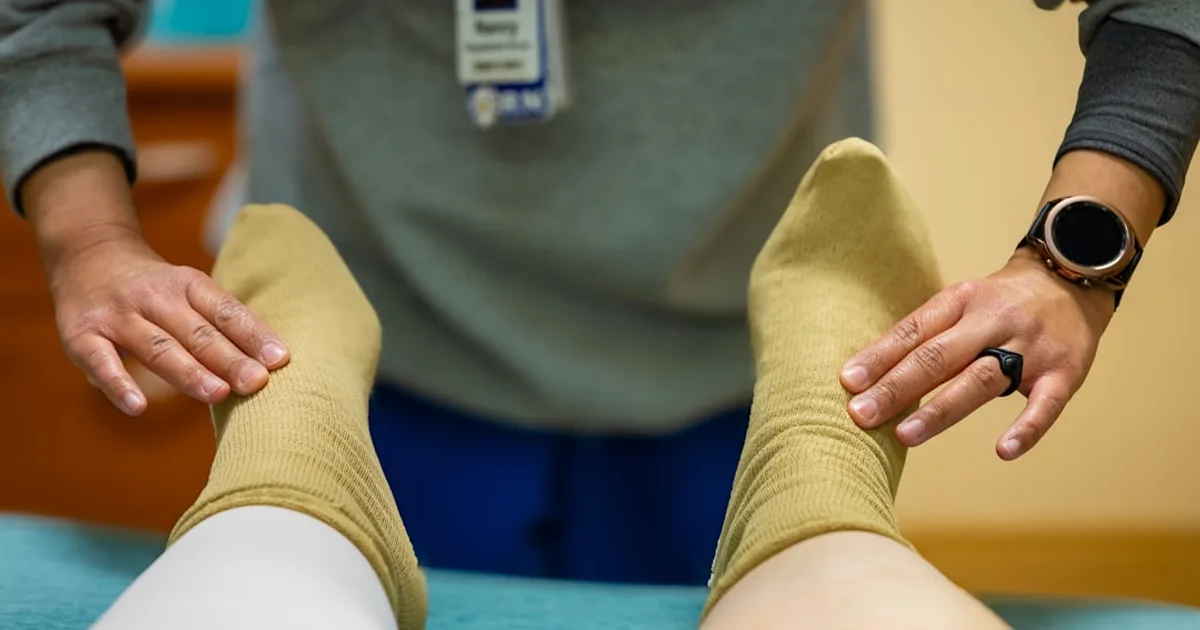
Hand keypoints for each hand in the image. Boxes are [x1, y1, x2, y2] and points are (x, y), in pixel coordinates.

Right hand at [48, 233, 289, 414]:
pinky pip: (101, 361)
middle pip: (197, 332)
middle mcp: (154, 297)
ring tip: (218, 394)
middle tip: (256, 382)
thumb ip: (220, 322)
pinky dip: (119, 385)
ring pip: (158, 347)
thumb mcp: (189, 290)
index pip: (226, 311)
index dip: (253, 334)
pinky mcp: (82, 335)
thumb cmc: (155, 287)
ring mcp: (117, 316)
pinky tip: (139, 407)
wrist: (86, 254)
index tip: (279, 359)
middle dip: (229, 358)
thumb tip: (270, 360)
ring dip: (189, 372)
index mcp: (188, 284)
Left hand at [839, 247, 1114, 459]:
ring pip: (981, 379)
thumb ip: (923, 336)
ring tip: (905, 435)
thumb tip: (866, 375)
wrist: (1072, 276)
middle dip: (896, 387)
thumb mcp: (960, 303)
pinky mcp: (1065, 371)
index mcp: (961, 301)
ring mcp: (1031, 347)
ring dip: (940, 410)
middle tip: (861, 415)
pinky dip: (1027, 429)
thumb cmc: (1000, 302)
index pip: (913, 331)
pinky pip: (1046, 403)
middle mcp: (993, 321)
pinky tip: (1004, 451)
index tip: (847, 382)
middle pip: (938, 356)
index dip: (879, 357)